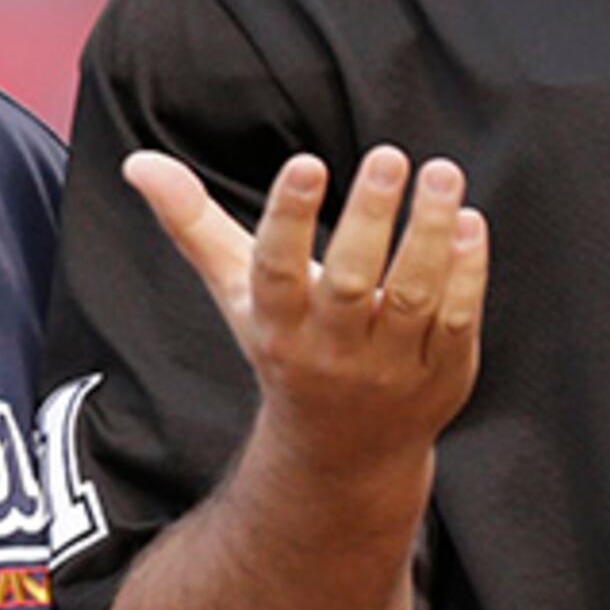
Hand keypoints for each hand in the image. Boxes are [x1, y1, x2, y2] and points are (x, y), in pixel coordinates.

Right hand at [122, 145, 487, 480]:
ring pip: (413, 299)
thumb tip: (139, 162)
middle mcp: (332, 351)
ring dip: (429, 234)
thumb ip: (195, 225)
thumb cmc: (289, 349)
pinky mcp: (442, 375)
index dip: (287, 218)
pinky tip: (470, 221)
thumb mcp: (239, 293)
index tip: (305, 163)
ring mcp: (390, 368)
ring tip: (441, 173)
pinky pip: (456, 321)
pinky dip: (467, 273)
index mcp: (277, 326)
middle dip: (369, 219)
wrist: (344, 454)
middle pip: (351, 283)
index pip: (277, 271)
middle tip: (387, 156)